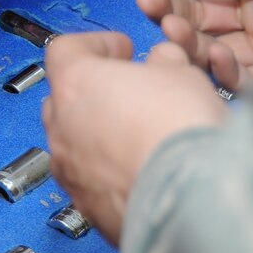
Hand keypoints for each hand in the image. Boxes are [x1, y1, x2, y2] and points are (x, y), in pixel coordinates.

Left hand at [42, 32, 224, 245]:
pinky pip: (90, 180)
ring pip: (74, 143)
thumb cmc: (181, 134)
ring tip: (138, 133)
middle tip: (129, 90)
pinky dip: (109, 172)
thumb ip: (163, 63)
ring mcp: (70, 172)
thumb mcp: (183, 74)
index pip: (66, 50)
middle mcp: (62, 128)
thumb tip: (163, 62)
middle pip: (65, 98)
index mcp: (76, 83)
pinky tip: (142, 169)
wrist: (191, 199)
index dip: (97, 45)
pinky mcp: (87, 207)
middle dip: (95, 92)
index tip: (121, 49)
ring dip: (100, 134)